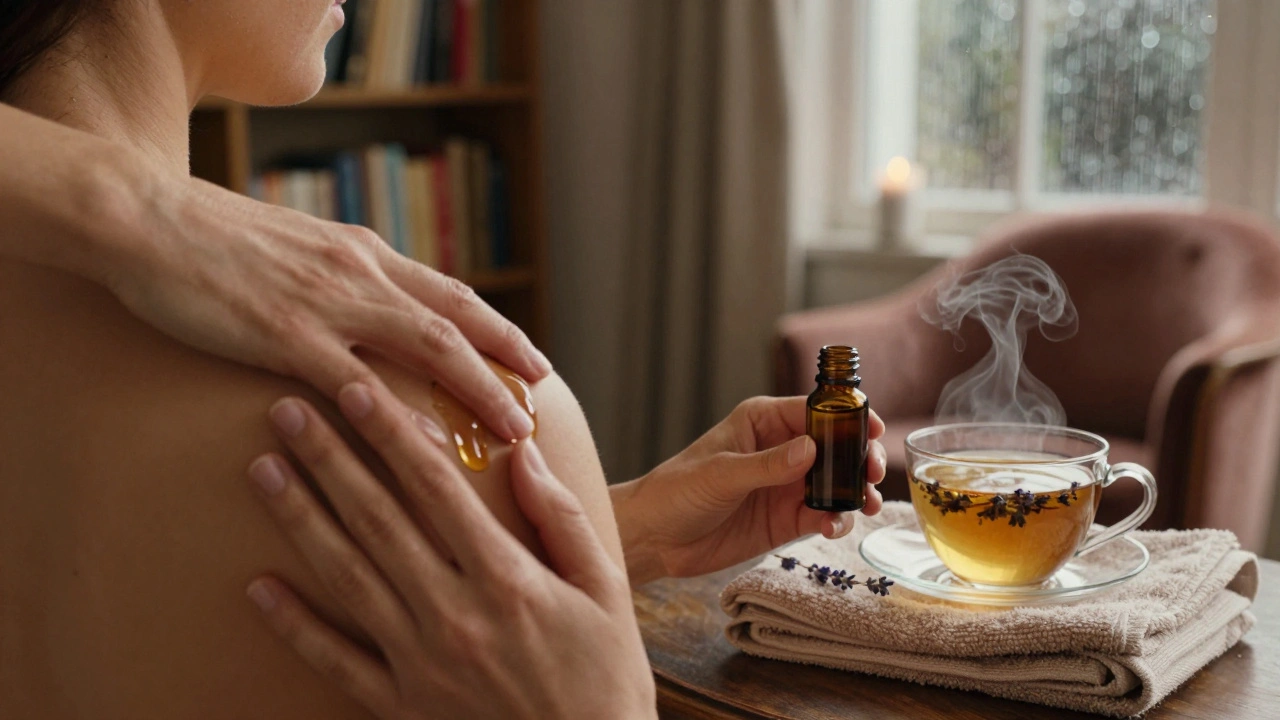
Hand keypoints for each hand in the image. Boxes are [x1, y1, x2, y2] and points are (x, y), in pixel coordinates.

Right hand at [104, 175, 546, 439]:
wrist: (143, 217)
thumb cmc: (209, 237)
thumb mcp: (294, 245)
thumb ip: (336, 273)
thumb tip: (368, 300)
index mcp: (362, 252)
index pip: (447, 292)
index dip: (494, 326)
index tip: (528, 355)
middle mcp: (361, 272)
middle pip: (456, 318)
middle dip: (507, 356)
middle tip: (544, 391)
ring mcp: (328, 302)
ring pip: (428, 346)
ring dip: (478, 388)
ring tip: (514, 425)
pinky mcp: (286, 334)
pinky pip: (358, 381)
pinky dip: (399, 416)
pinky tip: (428, 447)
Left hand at [243, 382, 655, 719]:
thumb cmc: (605, 676)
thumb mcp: (605, 591)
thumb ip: (562, 521)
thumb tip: (526, 454)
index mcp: (507, 581)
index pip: (436, 489)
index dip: (392, 434)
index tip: (358, 389)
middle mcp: (454, 616)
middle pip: (378, 521)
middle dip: (330, 458)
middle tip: (287, 409)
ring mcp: (421, 663)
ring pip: (347, 576)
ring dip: (301, 518)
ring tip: (264, 469)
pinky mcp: (401, 705)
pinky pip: (335, 661)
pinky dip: (294, 625)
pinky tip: (258, 587)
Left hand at [614, 396, 886, 584]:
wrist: (654, 538)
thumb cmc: (675, 491)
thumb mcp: (720, 474)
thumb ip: (766, 464)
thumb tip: (811, 449)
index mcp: (763, 421)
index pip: (815, 410)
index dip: (848, 417)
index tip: (873, 430)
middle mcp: (781, 450)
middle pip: (835, 447)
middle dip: (860, 458)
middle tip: (873, 474)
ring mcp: (786, 485)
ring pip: (836, 483)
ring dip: (856, 492)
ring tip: (866, 505)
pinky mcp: (786, 520)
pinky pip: (823, 516)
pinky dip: (836, 521)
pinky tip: (833, 527)